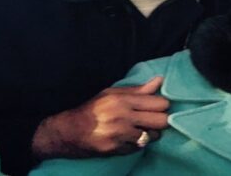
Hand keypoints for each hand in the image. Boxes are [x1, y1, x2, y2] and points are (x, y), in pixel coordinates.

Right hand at [32, 77, 169, 158]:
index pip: (160, 103)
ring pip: (152, 136)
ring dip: (150, 134)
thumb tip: (160, 80)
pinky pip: (138, 148)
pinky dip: (137, 144)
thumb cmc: (92, 110)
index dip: (163, 105)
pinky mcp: (115, 150)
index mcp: (123, 100)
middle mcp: (122, 117)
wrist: (67, 132)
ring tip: (141, 130)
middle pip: (161, 121)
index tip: (158, 106)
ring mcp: (119, 135)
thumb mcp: (112, 94)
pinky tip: (129, 138)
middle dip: (162, 120)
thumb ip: (138, 90)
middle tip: (155, 120)